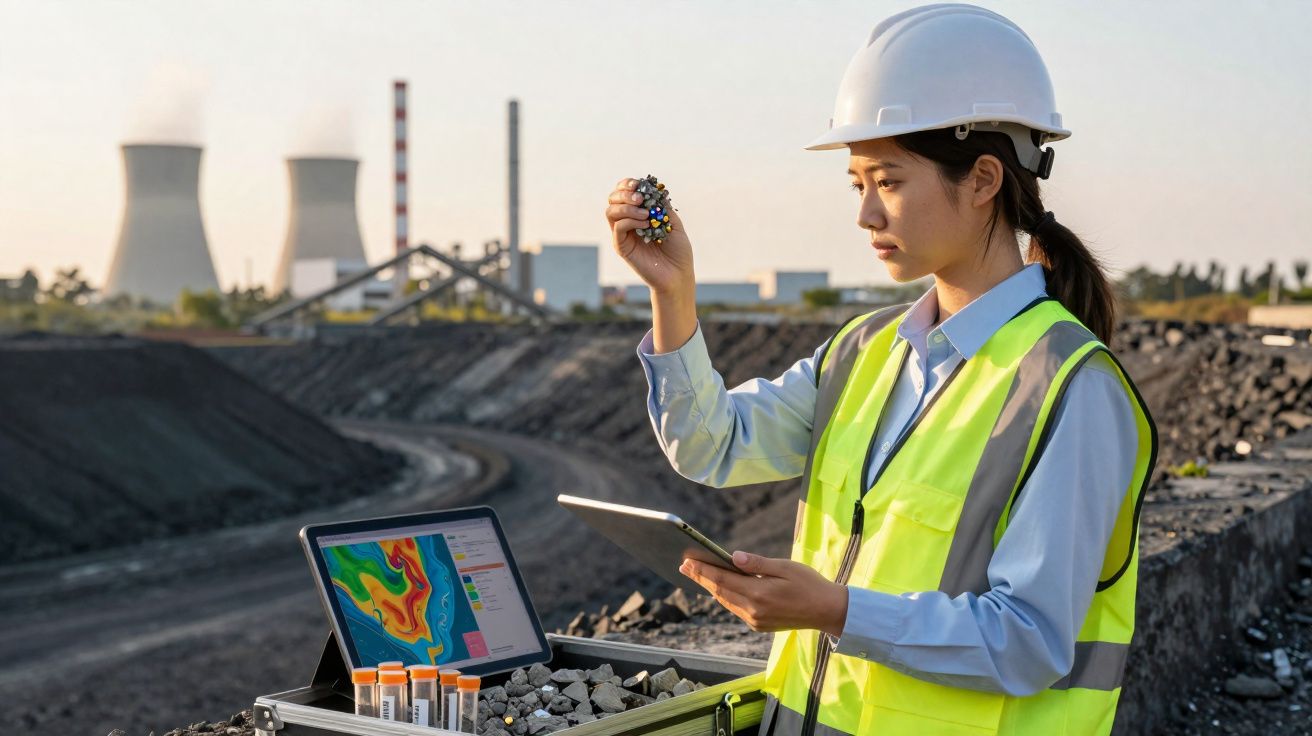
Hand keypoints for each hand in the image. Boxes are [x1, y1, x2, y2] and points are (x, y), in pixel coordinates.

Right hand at [604, 177, 694, 296]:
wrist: (678, 274)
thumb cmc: (678, 251)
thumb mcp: (673, 222)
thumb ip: (661, 206)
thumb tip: (652, 189)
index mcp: (638, 214)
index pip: (624, 193)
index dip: (627, 185)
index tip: (638, 184)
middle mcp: (628, 222)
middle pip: (613, 199)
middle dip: (624, 194)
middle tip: (640, 199)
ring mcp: (623, 235)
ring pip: (611, 211)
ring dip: (627, 207)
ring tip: (645, 214)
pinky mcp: (621, 247)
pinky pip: (617, 228)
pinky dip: (630, 220)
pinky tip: (645, 224)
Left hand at [679, 551, 848, 635]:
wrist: (827, 611)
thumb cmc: (809, 584)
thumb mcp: (785, 567)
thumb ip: (757, 564)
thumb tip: (733, 557)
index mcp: (759, 594)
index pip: (722, 580)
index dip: (702, 570)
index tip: (686, 562)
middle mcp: (753, 610)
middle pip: (719, 592)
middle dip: (701, 578)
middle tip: (684, 566)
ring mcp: (755, 620)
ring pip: (726, 601)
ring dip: (712, 588)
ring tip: (698, 574)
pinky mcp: (759, 625)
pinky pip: (736, 609)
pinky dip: (726, 596)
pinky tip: (720, 587)